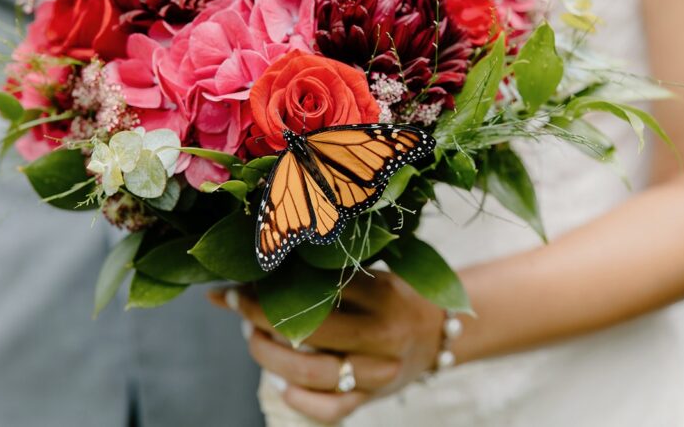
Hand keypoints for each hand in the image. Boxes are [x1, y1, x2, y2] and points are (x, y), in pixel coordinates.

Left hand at [208, 271, 444, 422]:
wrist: (441, 333)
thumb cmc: (394, 297)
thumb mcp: (367, 276)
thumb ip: (317, 275)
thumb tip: (243, 277)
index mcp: (382, 295)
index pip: (315, 290)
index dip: (271, 290)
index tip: (241, 285)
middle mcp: (383, 334)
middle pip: (310, 332)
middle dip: (264, 321)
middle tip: (243, 311)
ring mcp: (380, 370)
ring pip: (314, 373)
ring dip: (272, 358)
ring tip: (256, 340)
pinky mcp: (374, 397)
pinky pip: (331, 409)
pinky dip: (300, 399)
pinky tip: (282, 385)